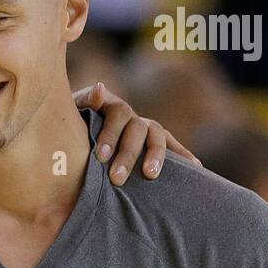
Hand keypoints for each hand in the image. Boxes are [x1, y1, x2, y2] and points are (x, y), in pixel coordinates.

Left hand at [72, 81, 200, 184]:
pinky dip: (184, 154)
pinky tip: (197, 167)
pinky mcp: (153, 141)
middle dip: (127, 155)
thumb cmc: (71, 122)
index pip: (117, 116)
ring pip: (156, 137)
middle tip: (116, 179)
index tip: (100, 157)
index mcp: (111, 106)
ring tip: (150, 175)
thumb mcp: (71, 110)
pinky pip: (172, 146)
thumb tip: (100, 88)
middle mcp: (132, 116)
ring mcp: (145, 128)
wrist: (75, 128)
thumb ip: (85, 101)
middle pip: (137, 130)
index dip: (110, 135)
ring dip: (156, 156)